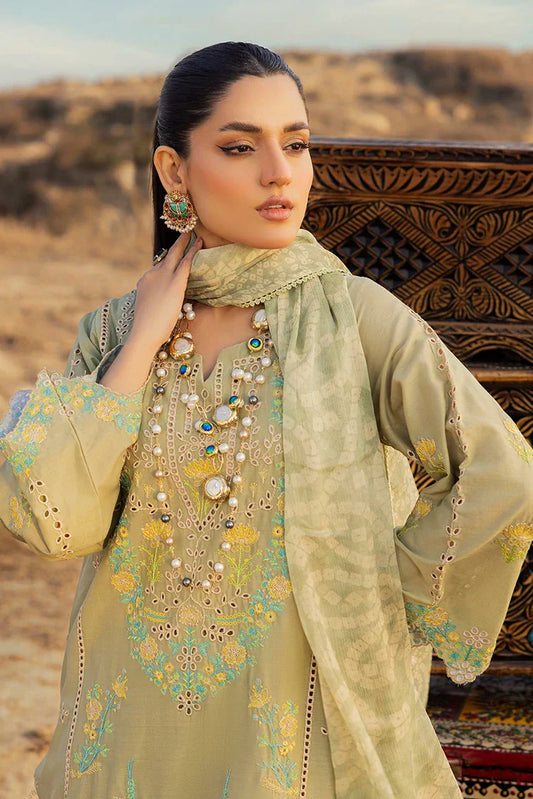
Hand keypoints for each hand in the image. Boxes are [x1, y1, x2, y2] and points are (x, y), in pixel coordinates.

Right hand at [129, 231, 202, 353]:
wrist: (144, 333)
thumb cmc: (147, 329)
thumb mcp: (150, 309)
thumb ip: (157, 301)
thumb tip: (167, 304)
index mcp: (145, 281)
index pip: (159, 268)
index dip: (168, 261)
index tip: (175, 253)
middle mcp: (152, 275)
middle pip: (167, 256)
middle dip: (177, 244)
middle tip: (185, 232)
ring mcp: (163, 277)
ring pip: (176, 255)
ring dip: (185, 243)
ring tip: (194, 234)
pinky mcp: (174, 282)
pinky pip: (185, 262)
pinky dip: (193, 251)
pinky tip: (200, 244)